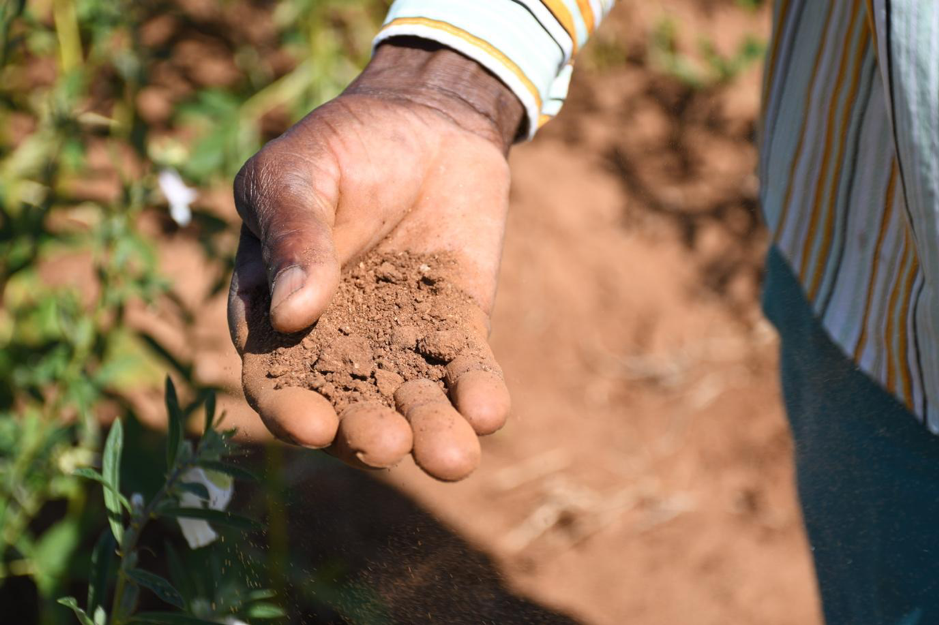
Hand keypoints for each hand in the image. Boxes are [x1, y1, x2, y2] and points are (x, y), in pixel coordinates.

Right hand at [228, 39, 522, 480]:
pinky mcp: (457, 328)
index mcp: (277, 316)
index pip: (276, 379)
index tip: (312, 427)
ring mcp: (400, 340)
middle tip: (388, 444)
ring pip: (413, 402)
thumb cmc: (342, 144)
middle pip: (348, 407)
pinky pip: (467, 369)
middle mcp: (338, 343)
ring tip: (453, 456)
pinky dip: (478, 394)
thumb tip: (289, 316)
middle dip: (367, 434)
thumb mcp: (296, 176)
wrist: (427, 118)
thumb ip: (292, 239)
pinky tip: (490, 410)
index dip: (289, 410)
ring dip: (431, 433)